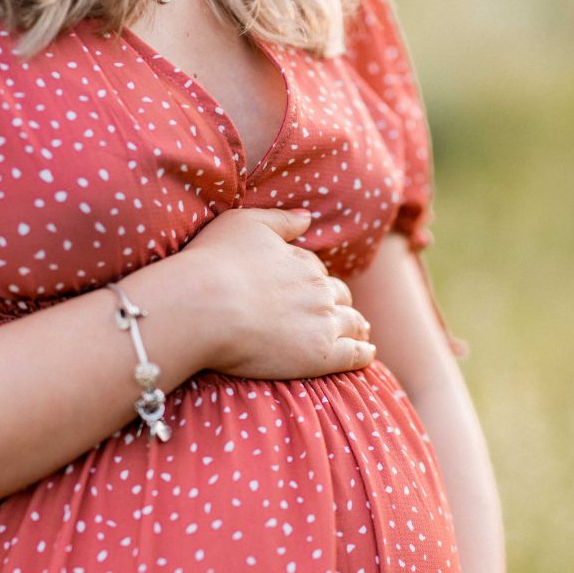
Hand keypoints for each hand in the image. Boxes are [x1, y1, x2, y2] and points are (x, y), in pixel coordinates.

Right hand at [182, 206, 374, 378]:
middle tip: (340, 312)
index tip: (309, 289)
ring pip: (352, 324)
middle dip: (339, 302)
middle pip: (338, 296)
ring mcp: (323, 323)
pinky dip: (364, 353)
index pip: (316, 271)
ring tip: (362, 332)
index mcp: (302, 262)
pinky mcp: (322, 355)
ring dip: (358, 326)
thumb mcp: (245, 223)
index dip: (313, 280)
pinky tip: (367, 353)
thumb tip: (308, 217)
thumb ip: (281, 220)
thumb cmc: (216, 263)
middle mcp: (319, 290)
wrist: (206, 306)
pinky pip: (355, 354)